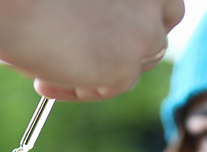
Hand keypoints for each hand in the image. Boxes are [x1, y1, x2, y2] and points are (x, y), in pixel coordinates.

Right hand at [0, 0, 183, 100]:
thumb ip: (80, 4)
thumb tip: (65, 34)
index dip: (138, 12)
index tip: (105, 28)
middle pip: (161, 25)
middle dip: (129, 41)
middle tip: (89, 56)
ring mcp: (142, 28)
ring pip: (138, 58)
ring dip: (101, 69)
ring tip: (54, 69)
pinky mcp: (124, 62)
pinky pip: (112, 84)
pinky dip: (83, 88)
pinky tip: (46, 80)